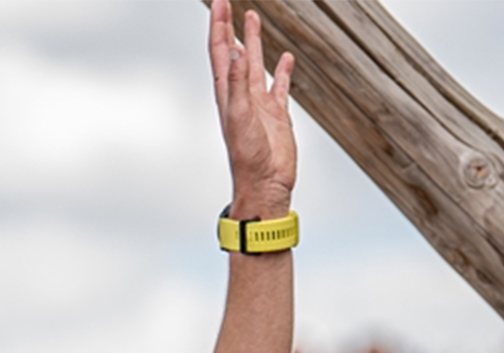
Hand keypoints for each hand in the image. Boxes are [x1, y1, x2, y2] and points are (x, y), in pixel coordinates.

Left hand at [209, 0, 295, 219]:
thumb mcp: (240, 118)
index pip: (221, 52)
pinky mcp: (277, 114)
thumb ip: (238, 85)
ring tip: (253, 18)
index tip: (219, 3)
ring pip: (256, 64)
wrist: (265, 184)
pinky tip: (285, 58)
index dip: (219, 27)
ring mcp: (259, 103)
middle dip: (229, 26)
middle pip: (234, 52)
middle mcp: (240, 95)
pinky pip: (279, 85)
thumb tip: (237, 53)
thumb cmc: (248, 157)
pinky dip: (281, 70)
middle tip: (227, 2)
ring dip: (254, 41)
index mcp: (227, 93)